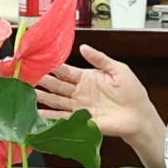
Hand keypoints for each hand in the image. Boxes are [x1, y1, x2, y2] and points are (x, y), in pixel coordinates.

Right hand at [37, 45, 163, 158]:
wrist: (139, 116)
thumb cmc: (132, 92)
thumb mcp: (118, 69)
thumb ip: (100, 59)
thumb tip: (83, 47)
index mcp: (87, 78)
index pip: (66, 71)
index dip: (53, 66)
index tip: (39, 61)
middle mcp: (80, 92)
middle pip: (57, 85)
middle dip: (43, 81)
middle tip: (27, 77)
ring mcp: (79, 107)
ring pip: (56, 101)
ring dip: (42, 98)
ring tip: (28, 94)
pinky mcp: (81, 120)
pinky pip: (63, 118)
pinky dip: (50, 117)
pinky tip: (38, 114)